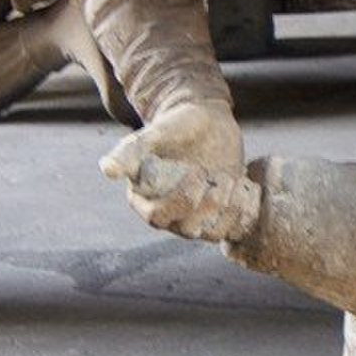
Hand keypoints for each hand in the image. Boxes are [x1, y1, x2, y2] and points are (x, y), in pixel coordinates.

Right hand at [99, 98, 259, 242]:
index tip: (198, 172)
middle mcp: (170, 215)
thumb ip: (131, 152)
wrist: (206, 122)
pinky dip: (246, 213)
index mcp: (146, 200)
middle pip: (189, 229)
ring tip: (238, 182)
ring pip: (213, 233)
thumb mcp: (154, 134)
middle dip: (210, 205)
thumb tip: (106, 169)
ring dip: (231, 211)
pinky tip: (250, 188)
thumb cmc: (175, 126)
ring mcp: (197, 217)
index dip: (182, 199)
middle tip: (223, 178)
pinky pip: (235, 229)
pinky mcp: (222, 215)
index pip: (159, 216)